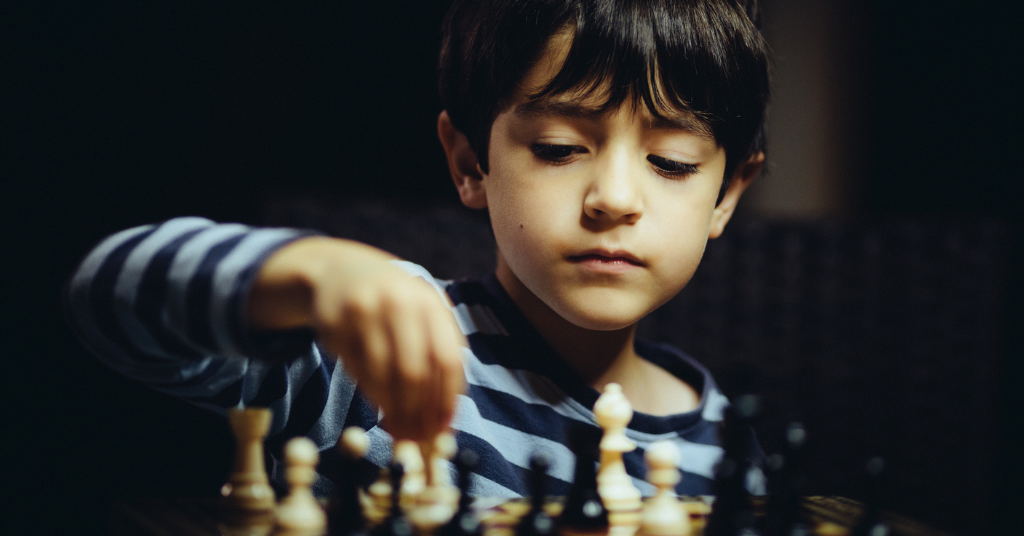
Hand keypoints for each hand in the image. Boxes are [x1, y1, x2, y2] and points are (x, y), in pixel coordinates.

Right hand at [247, 237, 465, 439]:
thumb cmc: (393, 301)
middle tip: (417, 439)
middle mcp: (397, 301)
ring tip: (398, 429)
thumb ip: (440, 350)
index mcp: (429, 300)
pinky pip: (355, 370)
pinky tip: (379, 405)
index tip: (443, 429)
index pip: (447, 360)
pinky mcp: (332, 323)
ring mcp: (362, 310)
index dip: (446, 400)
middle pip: (414, 372)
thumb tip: (447, 413)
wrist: (339, 271)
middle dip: (416, 413)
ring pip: (381, 375)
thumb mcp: (423, 311)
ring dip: (392, 410)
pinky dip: (370, 394)